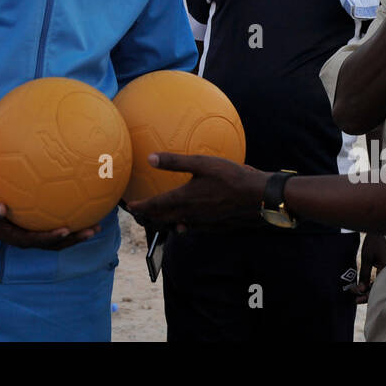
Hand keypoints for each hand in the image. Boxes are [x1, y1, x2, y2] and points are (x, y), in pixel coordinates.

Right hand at [0, 187, 100, 250]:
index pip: (37, 241)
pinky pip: (54, 225)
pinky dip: (69, 220)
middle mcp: (27, 238)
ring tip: (97, 224)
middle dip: (74, 239)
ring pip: (58, 238)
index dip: (52, 237)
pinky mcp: (35, 226)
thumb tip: (1, 208)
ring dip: (77, 233)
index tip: (67, 230)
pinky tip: (82, 207)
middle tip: (93, 230)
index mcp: (16, 237)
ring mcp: (32, 234)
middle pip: (55, 243)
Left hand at [126, 153, 267, 228]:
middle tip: (138, 213)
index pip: (155, 205)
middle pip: (162, 218)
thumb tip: (150, 158)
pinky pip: (190, 227)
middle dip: (148, 216)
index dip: (141, 206)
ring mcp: (201, 221)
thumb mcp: (201, 163)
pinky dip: (181, 225)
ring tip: (155, 218)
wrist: (255, 196)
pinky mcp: (212, 224)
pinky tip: (183, 223)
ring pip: (175, 224)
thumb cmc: (229, 176)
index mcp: (184, 199)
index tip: (130, 206)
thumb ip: (174, 161)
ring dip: (162, 222)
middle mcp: (189, 214)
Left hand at [355, 233, 385, 304]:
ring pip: (380, 283)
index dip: (365, 295)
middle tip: (355, 298)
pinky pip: (381, 278)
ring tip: (357, 291)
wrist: (381, 227)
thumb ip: (364, 273)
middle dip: (367, 294)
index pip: (376, 288)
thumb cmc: (374, 241)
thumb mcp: (367, 257)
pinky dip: (372, 282)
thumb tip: (360, 289)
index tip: (355, 298)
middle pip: (379, 288)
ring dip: (369, 288)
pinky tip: (364, 284)